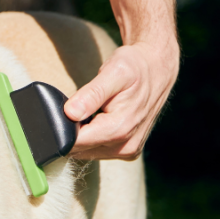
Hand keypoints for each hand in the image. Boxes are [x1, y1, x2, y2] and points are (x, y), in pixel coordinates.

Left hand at [64, 40, 178, 160]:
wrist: (157, 69)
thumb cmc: (135, 67)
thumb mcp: (113, 72)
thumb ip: (91, 95)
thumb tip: (70, 113)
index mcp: (120, 129)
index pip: (75, 142)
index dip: (62, 127)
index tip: (64, 110)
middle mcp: (125, 146)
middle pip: (79, 149)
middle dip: (72, 130)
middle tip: (80, 106)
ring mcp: (127, 151)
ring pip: (86, 151)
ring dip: (83, 134)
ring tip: (93, 110)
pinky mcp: (127, 151)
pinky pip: (97, 149)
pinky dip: (93, 136)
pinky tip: (99, 119)